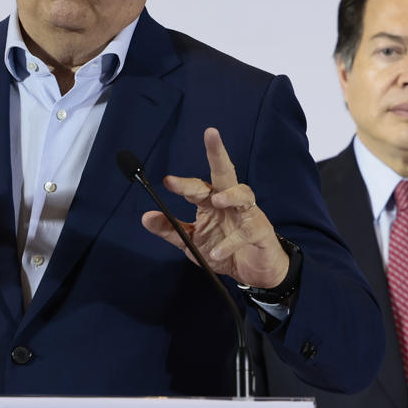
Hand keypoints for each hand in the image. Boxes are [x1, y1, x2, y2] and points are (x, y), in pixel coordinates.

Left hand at [142, 127, 290, 289]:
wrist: (253, 274)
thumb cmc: (224, 252)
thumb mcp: (191, 242)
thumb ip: (170, 229)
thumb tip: (146, 217)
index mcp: (212, 202)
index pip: (197, 187)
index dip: (182, 184)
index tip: (167, 181)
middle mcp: (231, 203)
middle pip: (225, 173)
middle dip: (217, 153)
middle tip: (210, 133)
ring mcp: (248, 215)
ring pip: (243, 194)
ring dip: (231, 195)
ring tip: (217, 201)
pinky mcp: (261, 232)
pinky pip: (247, 232)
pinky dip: (231, 242)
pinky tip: (217, 252)